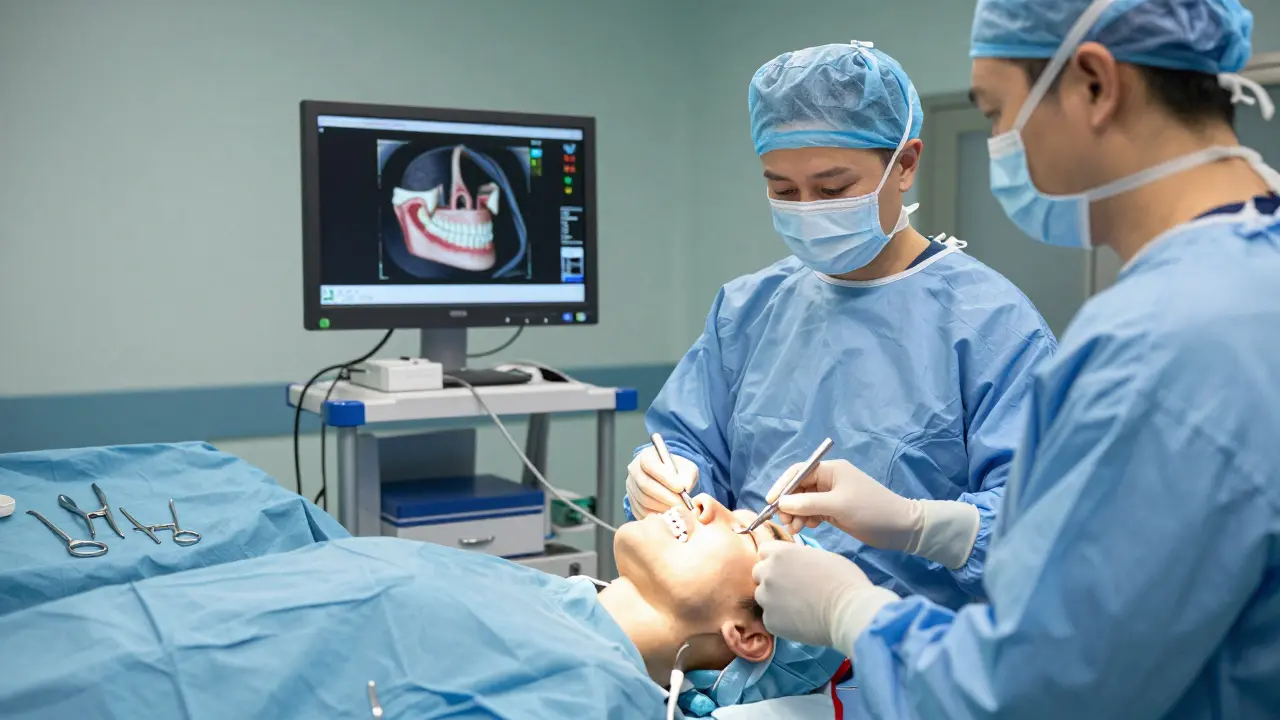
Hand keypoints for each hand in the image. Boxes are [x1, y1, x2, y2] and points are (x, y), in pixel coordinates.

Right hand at [625, 445, 697, 518]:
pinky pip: (641, 511)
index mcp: (646, 455)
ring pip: (643, 500)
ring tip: (677, 509)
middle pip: (644, 484)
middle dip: (665, 496)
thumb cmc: (678, 472)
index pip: (650, 465)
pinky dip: (656, 515)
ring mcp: (631, 487)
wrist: (670, 479)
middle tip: (681, 504)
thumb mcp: (688, 468)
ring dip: (662, 507)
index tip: (681, 488)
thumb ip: (688, 476)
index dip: (665, 477)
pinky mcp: (632, 501)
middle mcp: (634, 470)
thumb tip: (686, 488)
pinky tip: (669, 514)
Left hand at [752, 542, 895, 651]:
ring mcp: (767, 598)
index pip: (764, 552)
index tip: (785, 567)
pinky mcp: (770, 621)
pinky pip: (770, 618)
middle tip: (791, 588)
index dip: (774, 559)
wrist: (849, 612)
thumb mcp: (823, 556)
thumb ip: (802, 556)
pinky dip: (781, 620)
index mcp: (780, 553)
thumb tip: (799, 559)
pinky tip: (800, 621)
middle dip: (771, 579)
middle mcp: (768, 573)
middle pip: (759, 574)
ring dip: (775, 600)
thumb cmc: (844, 580)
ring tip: (798, 607)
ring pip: (763, 597)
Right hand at [769, 460, 922, 552]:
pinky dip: (807, 519)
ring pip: (804, 502)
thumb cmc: (870, 510)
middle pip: (799, 488)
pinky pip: (813, 512)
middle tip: (786, 522)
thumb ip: (807, 504)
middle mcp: (830, 480)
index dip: (782, 485)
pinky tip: (810, 527)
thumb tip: (781, 503)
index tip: (770, 502)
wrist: (900, 528)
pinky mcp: (836, 510)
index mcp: (831, 470)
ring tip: (796, 529)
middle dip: (789, 504)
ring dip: (797, 514)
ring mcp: (832, 496)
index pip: (798, 472)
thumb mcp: (837, 506)